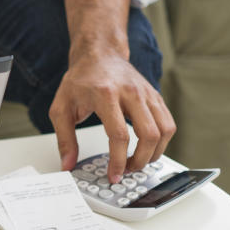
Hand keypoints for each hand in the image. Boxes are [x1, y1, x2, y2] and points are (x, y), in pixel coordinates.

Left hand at [49, 51, 175, 183]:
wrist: (99, 55)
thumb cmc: (80, 80)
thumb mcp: (61, 108)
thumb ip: (64, 138)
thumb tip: (67, 163)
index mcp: (105, 95)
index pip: (119, 135)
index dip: (118, 160)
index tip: (114, 174)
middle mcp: (130, 93)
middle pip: (149, 134)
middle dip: (140, 160)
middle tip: (127, 171)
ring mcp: (146, 93)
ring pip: (165, 130)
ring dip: (155, 153)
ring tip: (138, 162)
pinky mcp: (155, 96)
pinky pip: (168, 123)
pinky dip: (162, 140)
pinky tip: (148, 148)